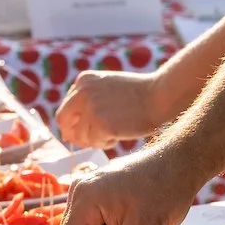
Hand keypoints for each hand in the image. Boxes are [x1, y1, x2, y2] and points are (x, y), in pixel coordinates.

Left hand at [57, 70, 171, 149]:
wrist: (160, 96)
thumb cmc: (138, 96)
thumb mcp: (107, 88)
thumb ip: (87, 102)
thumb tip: (65, 134)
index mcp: (83, 80)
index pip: (65, 109)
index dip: (74, 124)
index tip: (88, 129)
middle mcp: (83, 92)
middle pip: (64, 122)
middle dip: (76, 135)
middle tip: (94, 139)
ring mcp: (91, 108)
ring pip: (80, 136)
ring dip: (95, 140)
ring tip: (114, 133)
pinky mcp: (101, 124)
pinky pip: (95, 143)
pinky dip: (106, 143)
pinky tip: (119, 135)